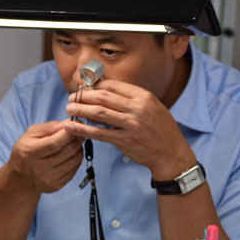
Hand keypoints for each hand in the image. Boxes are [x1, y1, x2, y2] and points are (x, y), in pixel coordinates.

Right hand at [8, 120, 83, 192]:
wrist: (20, 179)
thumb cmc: (25, 151)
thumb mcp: (30, 135)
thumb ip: (49, 127)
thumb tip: (69, 123)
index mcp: (30, 153)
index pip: (55, 143)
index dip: (68, 133)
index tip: (76, 123)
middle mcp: (39, 168)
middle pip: (68, 151)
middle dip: (78, 138)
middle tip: (80, 130)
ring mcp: (49, 179)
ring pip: (75, 160)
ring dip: (79, 148)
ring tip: (76, 141)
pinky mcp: (57, 185)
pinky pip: (75, 169)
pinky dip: (77, 158)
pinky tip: (72, 153)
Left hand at [64, 80, 194, 179]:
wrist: (171, 153)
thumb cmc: (160, 129)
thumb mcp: (151, 108)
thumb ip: (131, 100)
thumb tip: (105, 91)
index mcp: (144, 97)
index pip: (113, 85)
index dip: (95, 85)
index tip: (84, 88)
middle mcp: (137, 109)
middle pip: (103, 97)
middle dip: (84, 96)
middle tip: (71, 98)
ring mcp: (131, 125)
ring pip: (99, 113)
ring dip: (80, 109)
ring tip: (69, 108)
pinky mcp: (125, 141)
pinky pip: (99, 133)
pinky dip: (83, 130)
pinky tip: (72, 127)